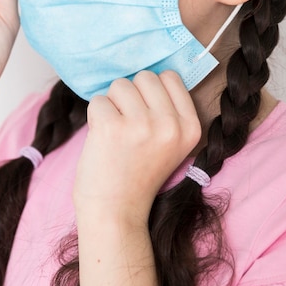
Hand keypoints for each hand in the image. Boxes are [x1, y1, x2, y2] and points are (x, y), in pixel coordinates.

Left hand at [74, 70, 201, 224]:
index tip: (144, 116)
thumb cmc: (137, 176)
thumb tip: (145, 73)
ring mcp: (142, 125)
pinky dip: (95, 117)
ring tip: (115, 134)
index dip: (150, 92)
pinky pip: (98, 100)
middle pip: (145, 77)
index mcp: (190, 127)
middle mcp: (170, 125)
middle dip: (130, 96)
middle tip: (127, 126)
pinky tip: (102, 140)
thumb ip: (167, 111)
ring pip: (120, 85)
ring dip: (112, 105)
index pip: (170, 78)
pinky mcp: (112, 127)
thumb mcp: (170, 144)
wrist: (116, 213)